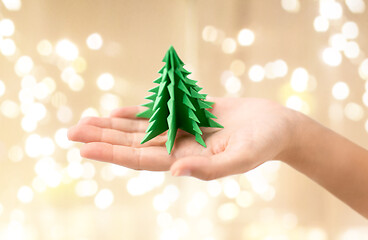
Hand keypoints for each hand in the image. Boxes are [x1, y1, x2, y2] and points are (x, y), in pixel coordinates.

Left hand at [67, 97, 295, 179]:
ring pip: (140, 128)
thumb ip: (211, 169)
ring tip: (85, 121)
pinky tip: (117, 111)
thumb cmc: (264, 144)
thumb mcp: (242, 158)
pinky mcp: (188, 114)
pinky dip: (137, 112)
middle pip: (133, 143)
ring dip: (113, 125)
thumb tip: (175, 172)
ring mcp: (182, 130)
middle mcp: (179, 147)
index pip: (141, 159)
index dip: (112, 154)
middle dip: (103, 138)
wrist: (276, 125)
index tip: (84, 149)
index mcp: (187, 160)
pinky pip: (157, 113)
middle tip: (70, 132)